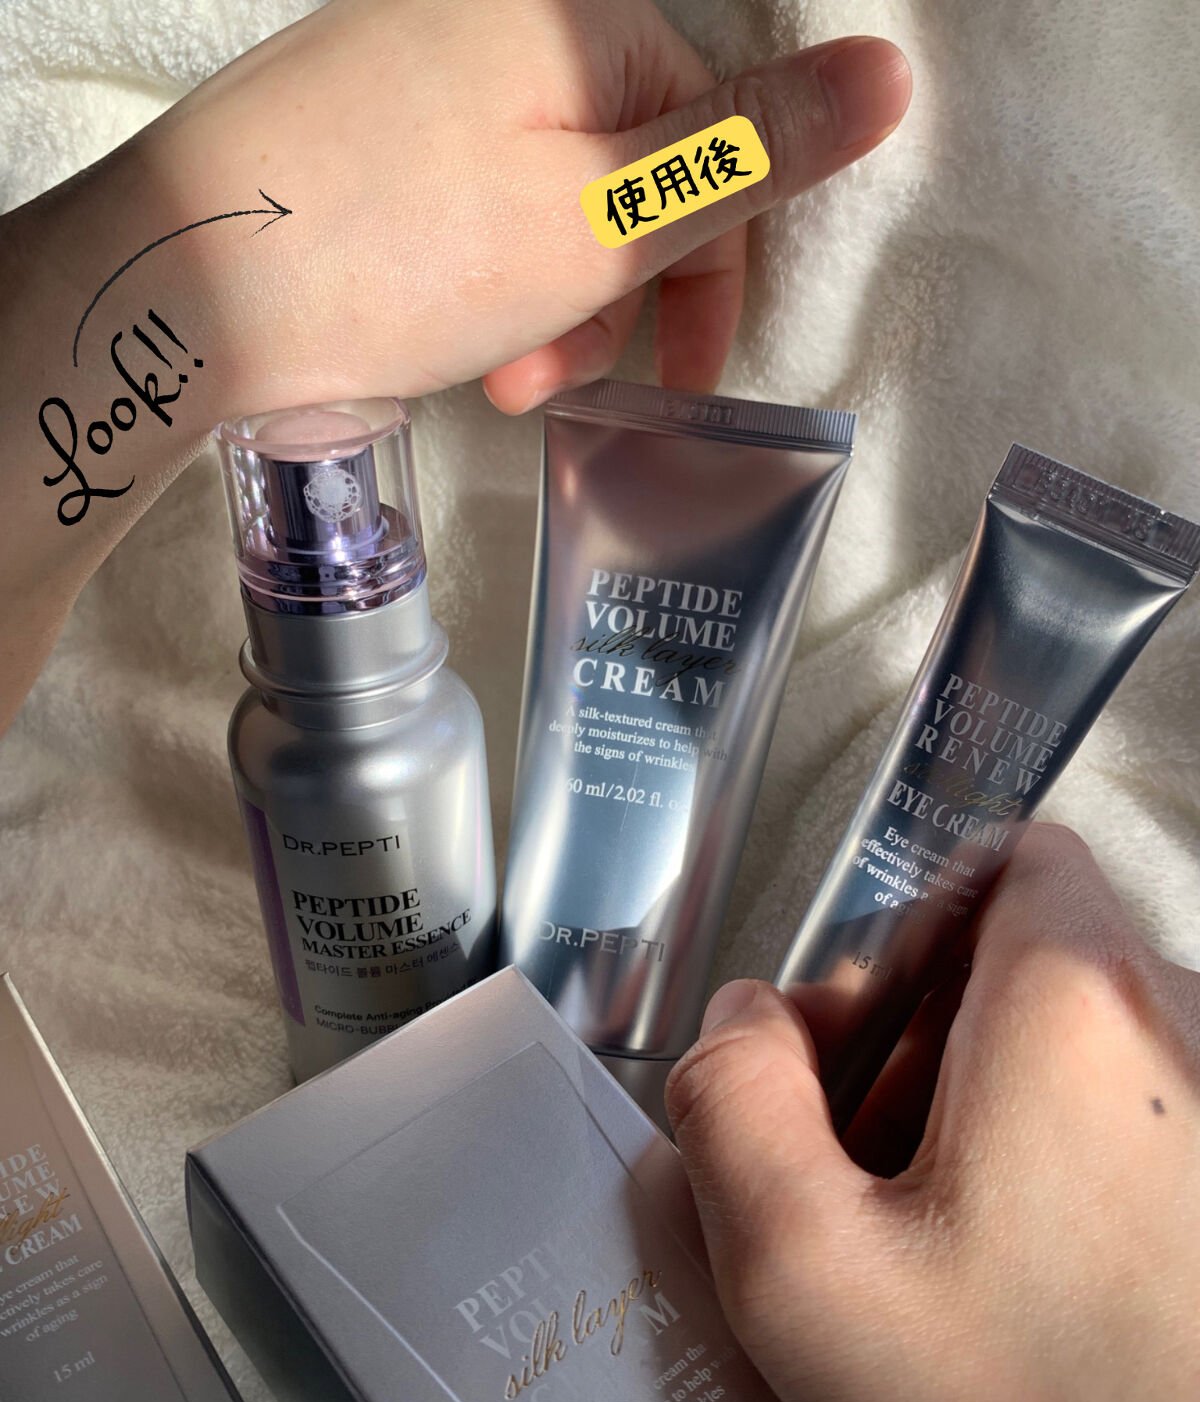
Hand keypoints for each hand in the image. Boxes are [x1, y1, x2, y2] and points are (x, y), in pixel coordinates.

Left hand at [152, 0, 910, 414]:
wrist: (185, 286)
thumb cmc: (398, 248)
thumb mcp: (605, 217)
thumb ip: (752, 155)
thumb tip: (890, 76)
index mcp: (574, 13)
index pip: (716, 133)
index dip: (715, 270)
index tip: (687, 376)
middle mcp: (500, 18)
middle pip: (631, 169)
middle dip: (622, 299)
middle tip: (571, 386)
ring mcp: (424, 67)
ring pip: (552, 199)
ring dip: (555, 308)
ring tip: (506, 380)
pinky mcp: (371, 125)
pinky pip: (478, 201)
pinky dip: (491, 282)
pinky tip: (457, 344)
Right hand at [667, 823, 1199, 1401]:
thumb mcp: (807, 1274)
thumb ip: (732, 1106)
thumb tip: (737, 1031)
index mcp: (1077, 1011)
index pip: (1011, 854)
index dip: (908, 926)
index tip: (858, 1030)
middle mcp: (1185, 1039)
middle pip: (1033, 961)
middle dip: (925, 1040)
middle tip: (863, 1166)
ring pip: (1086, 1054)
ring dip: (992, 1117)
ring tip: (937, 1247)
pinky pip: (1137, 1129)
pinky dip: (1063, 1171)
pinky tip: (1018, 1289)